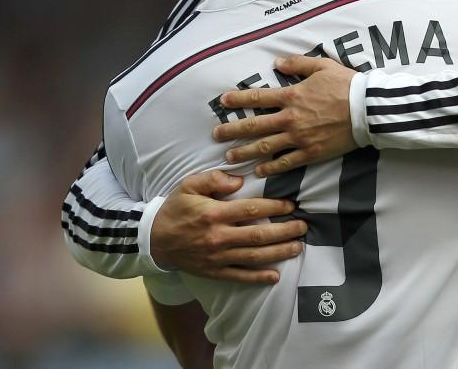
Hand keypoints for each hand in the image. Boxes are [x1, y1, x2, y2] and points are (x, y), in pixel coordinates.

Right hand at [150, 170, 307, 282]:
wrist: (154, 239)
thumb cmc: (175, 209)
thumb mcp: (189, 185)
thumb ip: (215, 179)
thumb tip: (239, 180)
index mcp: (214, 214)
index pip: (251, 209)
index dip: (274, 207)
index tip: (290, 205)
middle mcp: (219, 237)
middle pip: (259, 235)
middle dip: (285, 231)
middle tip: (303, 227)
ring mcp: (217, 257)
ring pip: (254, 256)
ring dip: (279, 252)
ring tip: (298, 247)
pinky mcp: (214, 271)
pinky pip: (240, 276)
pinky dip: (258, 277)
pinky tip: (275, 276)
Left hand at [213, 55, 357, 176]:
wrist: (367, 109)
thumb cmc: (346, 85)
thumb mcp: (322, 66)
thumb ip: (297, 64)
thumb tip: (277, 63)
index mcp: (292, 96)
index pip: (257, 98)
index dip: (238, 99)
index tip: (222, 102)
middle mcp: (290, 118)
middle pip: (254, 125)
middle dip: (232, 131)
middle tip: (216, 136)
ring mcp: (299, 137)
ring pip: (265, 146)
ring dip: (245, 152)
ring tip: (229, 158)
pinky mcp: (311, 152)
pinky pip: (286, 162)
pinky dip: (272, 167)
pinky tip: (260, 170)